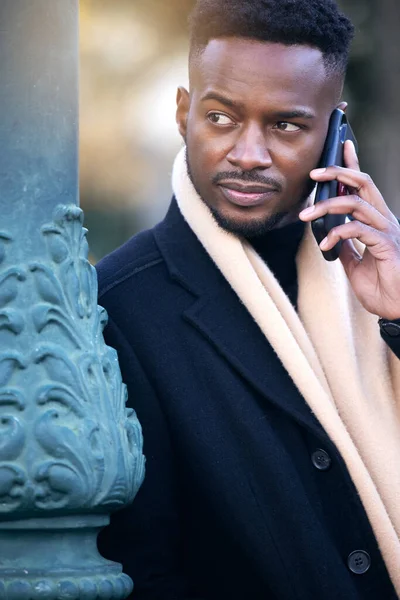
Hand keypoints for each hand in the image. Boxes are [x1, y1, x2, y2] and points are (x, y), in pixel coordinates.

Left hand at [299, 140, 399, 319]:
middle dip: (339, 171)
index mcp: (377, 222)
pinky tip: (325, 245)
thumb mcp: (355, 264)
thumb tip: (330, 236)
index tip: (342, 146)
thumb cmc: (383, 287)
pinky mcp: (386, 245)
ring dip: (327, 205)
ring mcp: (387, 231)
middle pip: (364, 183)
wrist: (398, 310)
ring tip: (306, 216)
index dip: (353, 165)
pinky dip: (337, 233)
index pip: (364, 186)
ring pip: (357, 202)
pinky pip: (357, 229)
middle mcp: (384, 221)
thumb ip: (346, 247)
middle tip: (314, 173)